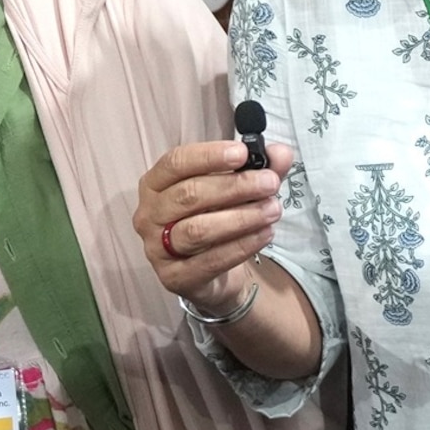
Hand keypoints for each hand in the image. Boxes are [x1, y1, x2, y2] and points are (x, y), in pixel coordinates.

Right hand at [135, 138, 295, 312]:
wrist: (210, 274)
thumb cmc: (214, 219)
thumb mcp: (236, 190)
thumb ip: (256, 169)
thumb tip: (280, 153)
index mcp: (156, 184)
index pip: (176, 162)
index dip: (209, 156)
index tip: (243, 153)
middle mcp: (149, 214)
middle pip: (189, 195)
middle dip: (234, 186)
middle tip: (270, 183)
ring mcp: (157, 249)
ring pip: (198, 229)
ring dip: (241, 218)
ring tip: (272, 210)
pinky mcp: (174, 277)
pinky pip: (209, 261)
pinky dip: (241, 246)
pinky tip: (264, 234)